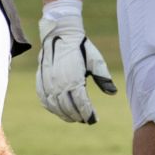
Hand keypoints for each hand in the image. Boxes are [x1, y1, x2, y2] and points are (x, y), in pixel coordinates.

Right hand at [36, 0, 116, 123]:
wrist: (60, 34)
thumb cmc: (81, 47)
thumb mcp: (96, 60)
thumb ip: (103, 78)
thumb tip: (113, 93)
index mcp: (74, 79)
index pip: (81, 103)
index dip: (87, 113)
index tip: (94, 120)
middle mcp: (59, 83)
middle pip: (67, 107)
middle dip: (77, 116)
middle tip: (85, 120)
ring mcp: (48, 83)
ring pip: (55, 106)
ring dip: (64, 115)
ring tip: (74, 118)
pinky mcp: (40, 81)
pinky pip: (44, 100)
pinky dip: (52, 108)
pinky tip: (59, 111)